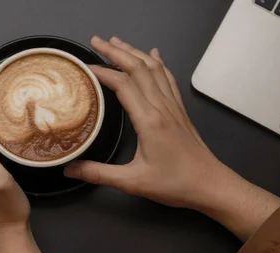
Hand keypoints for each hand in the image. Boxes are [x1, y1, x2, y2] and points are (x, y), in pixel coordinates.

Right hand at [65, 36, 279, 240]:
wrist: (210, 184)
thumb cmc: (174, 183)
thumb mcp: (133, 181)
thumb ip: (99, 173)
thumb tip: (70, 169)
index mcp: (149, 120)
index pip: (123, 85)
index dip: (102, 72)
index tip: (84, 67)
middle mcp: (162, 106)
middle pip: (138, 68)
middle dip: (116, 51)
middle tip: (95, 41)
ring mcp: (173, 105)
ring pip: (154, 68)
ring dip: (134, 52)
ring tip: (116, 42)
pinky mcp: (180, 109)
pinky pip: (168, 78)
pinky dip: (158, 62)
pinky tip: (154, 53)